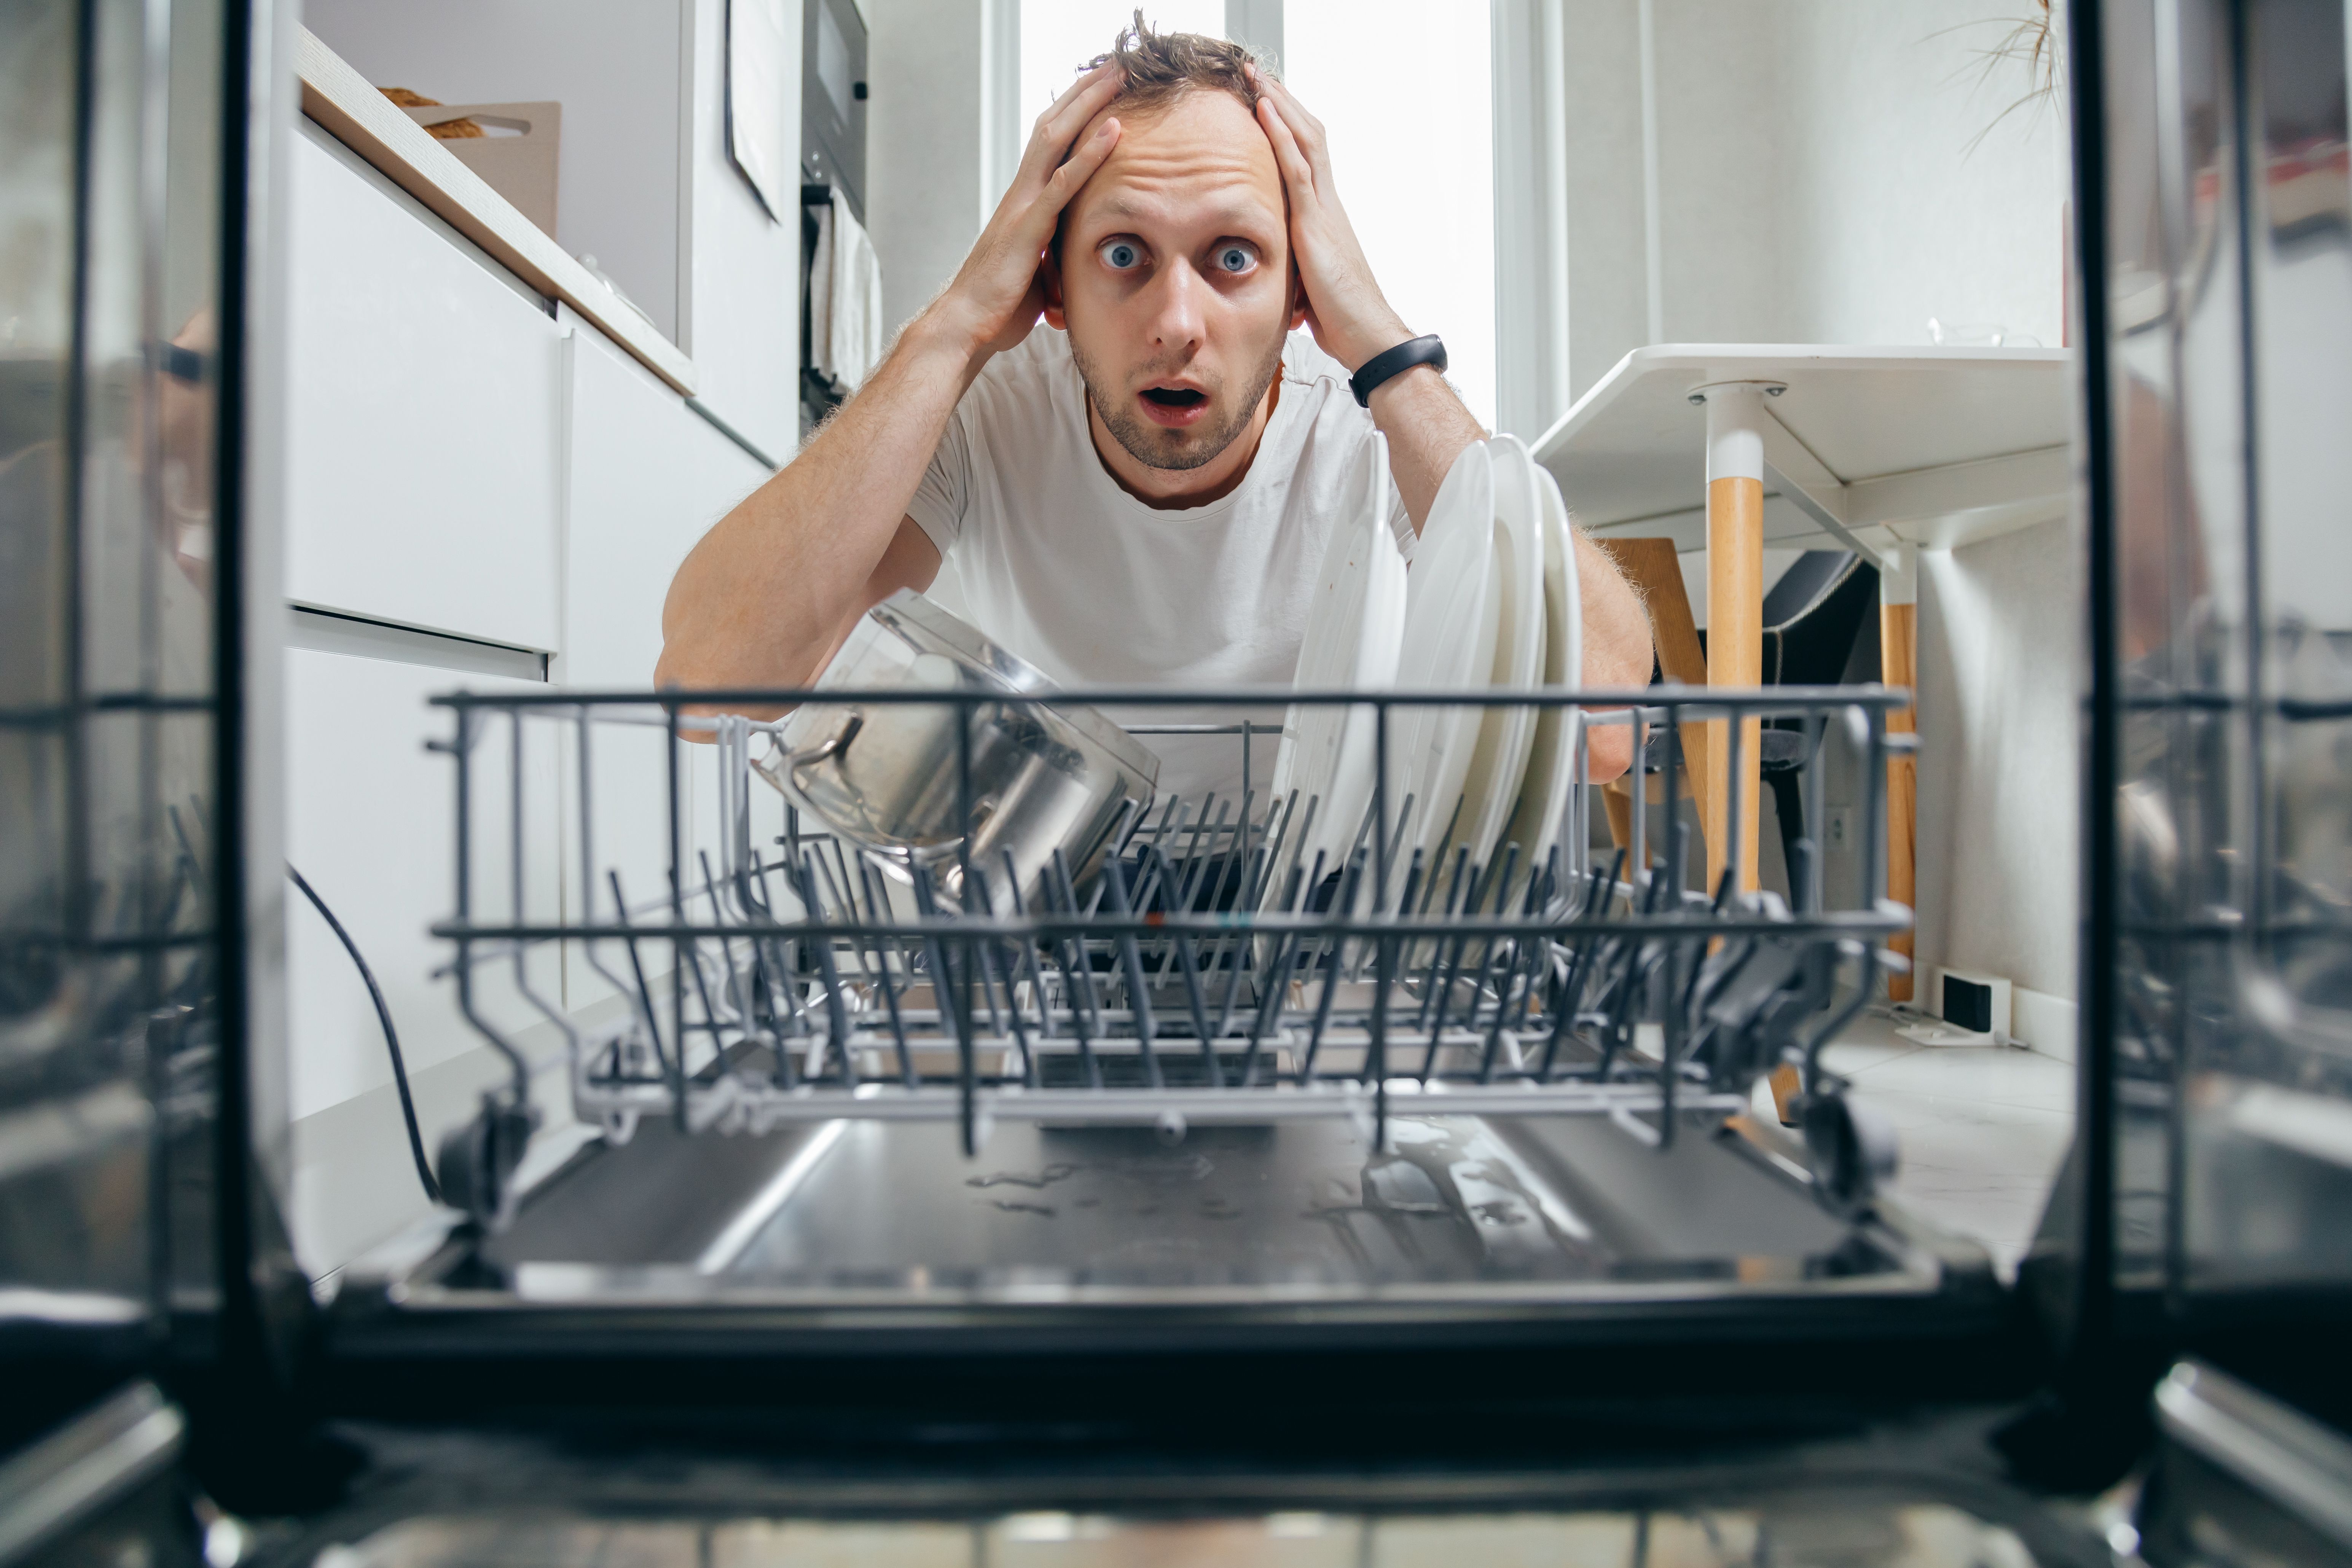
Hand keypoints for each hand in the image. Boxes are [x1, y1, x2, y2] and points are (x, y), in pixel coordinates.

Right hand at [928, 64, 1125, 361]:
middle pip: (1052, 127)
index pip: (1049, 144)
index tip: (1100, 89)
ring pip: (1056, 141)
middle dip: (1082, 93)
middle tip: (1113, 64)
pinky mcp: (1028, 230)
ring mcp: (1022, 208)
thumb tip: (1071, 259)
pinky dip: (1089, 154)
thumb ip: (1053, 252)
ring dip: (1088, 106)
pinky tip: (1113, 130)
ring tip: (1116, 78)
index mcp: (1022, 203)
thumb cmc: (999, 306)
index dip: (1073, 113)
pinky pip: (1062, 184)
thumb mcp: (1035, 272)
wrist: (965, 328)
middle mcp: (1020, 195)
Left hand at [1251, 70, 1412, 372]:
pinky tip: (1265, 110)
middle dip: (1284, 100)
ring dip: (1279, 103)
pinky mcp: (1317, 223)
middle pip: (1308, 135)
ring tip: (1256, 75)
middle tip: (1258, 72)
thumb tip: (1283, 285)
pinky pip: (1298, 168)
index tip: (1267, 100)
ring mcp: (1324, 209)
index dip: (1289, 125)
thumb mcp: (1308, 286)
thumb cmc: (1342, 319)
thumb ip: (1295, 270)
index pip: (1308, 155)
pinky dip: (1280, 135)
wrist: (1368, 335)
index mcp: (1325, 215)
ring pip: (1304, 140)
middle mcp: (1328, 203)